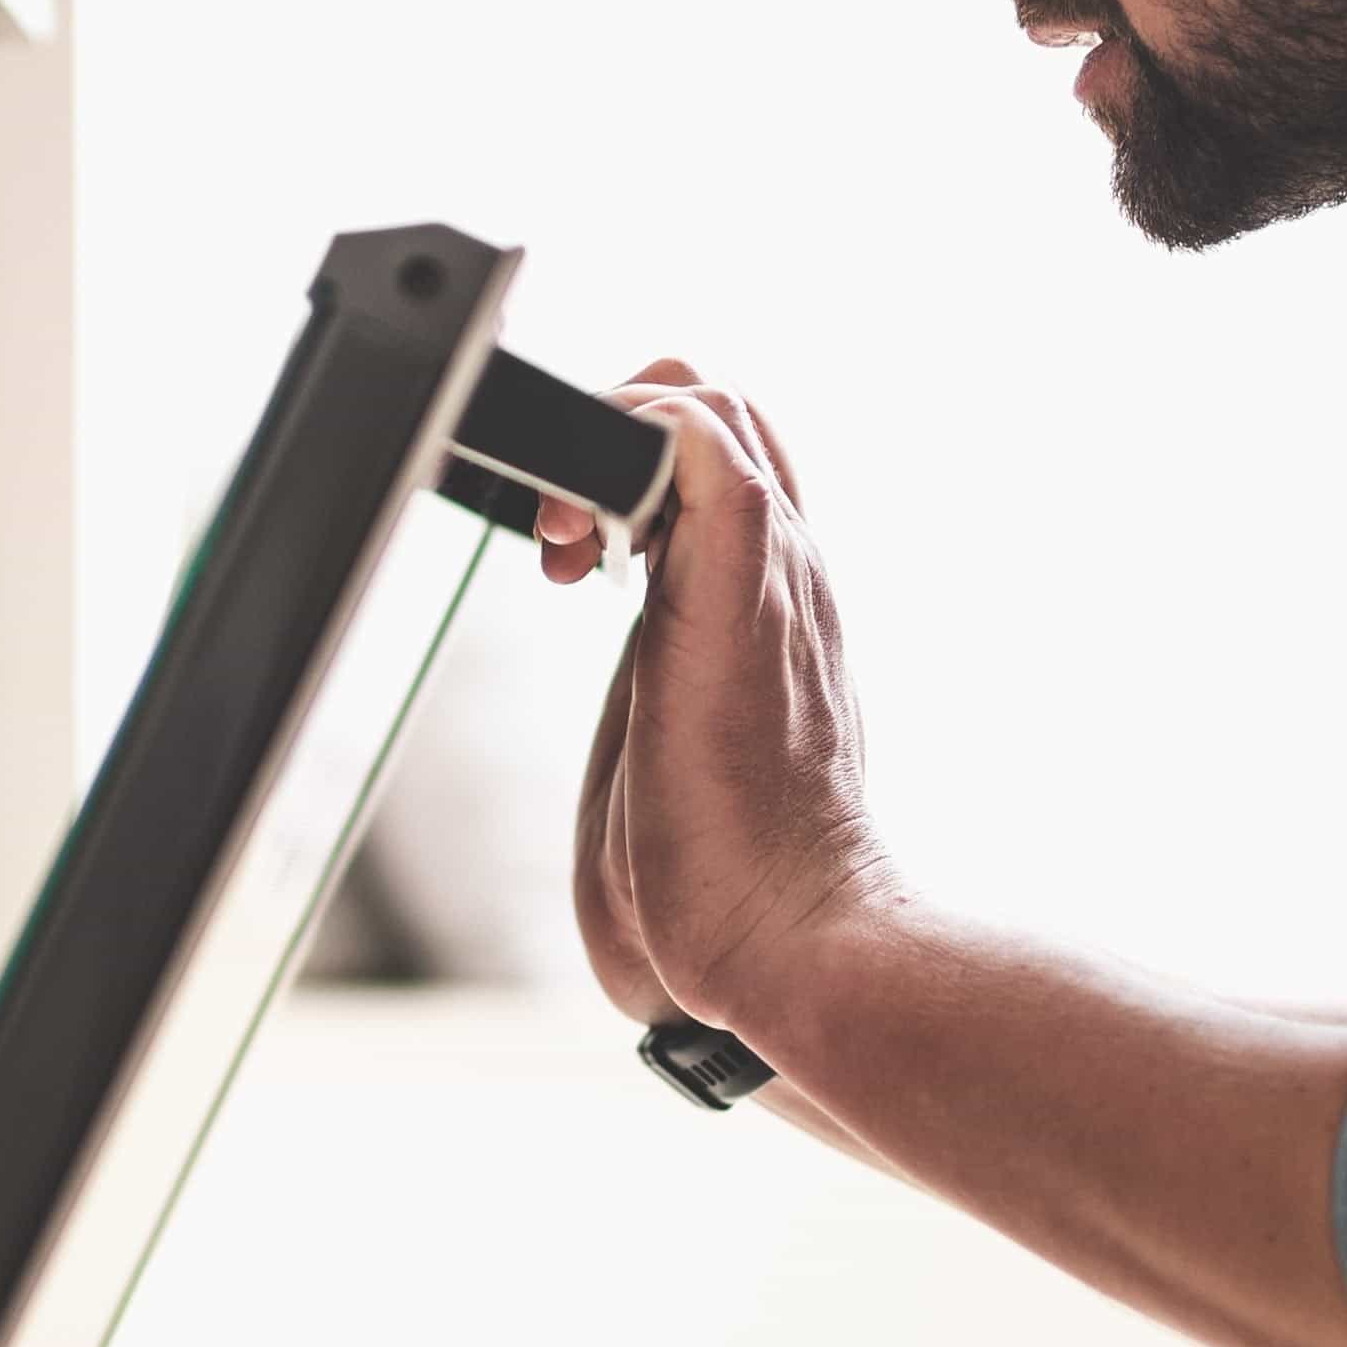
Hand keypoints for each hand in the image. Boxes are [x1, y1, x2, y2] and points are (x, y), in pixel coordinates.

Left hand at [544, 360, 897, 1042]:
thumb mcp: (676, 738)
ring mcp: (773, 577)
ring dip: (610, 438)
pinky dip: (627, 443)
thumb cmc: (723, 878)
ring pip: (712, 405)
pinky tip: (574, 534)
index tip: (567, 554)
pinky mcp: (739, 593)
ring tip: (562, 548)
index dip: (633, 466)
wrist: (788, 942)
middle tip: (558, 542)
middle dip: (615, 431)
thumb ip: (661, 672)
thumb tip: (625, 664)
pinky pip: (701, 445)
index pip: (725, 463)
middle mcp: (783, 575)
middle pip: (723, 408)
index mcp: (770, 608)